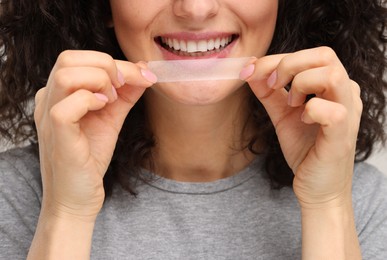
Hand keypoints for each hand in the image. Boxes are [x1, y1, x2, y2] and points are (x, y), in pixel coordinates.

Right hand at [34, 50, 154, 220]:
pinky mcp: (57, 134)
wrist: (78, 198)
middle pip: (69, 58)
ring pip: (66, 74)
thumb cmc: (90, 159)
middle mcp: (48, 99)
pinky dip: (91, 100)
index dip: (114, 61)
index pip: (80, 59)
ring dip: (99, 81)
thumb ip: (125, 94)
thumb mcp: (111, 118)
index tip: (143, 75)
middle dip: (107, 65)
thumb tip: (144, 70)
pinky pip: (67, 104)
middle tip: (123, 86)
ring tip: (112, 100)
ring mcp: (48, 116)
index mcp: (59, 93)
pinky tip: (104, 109)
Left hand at [243, 47, 362, 207]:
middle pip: (324, 54)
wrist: (316, 187)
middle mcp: (344, 94)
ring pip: (331, 74)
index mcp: (332, 86)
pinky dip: (310, 111)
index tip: (250, 71)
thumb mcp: (282, 114)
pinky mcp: (343, 134)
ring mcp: (348, 112)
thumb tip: (250, 68)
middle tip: (273, 85)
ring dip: (301, 84)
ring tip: (292, 105)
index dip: (275, 59)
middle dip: (288, 64)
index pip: (309, 56)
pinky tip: (303, 122)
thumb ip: (268, 92)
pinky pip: (331, 110)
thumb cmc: (305, 150)